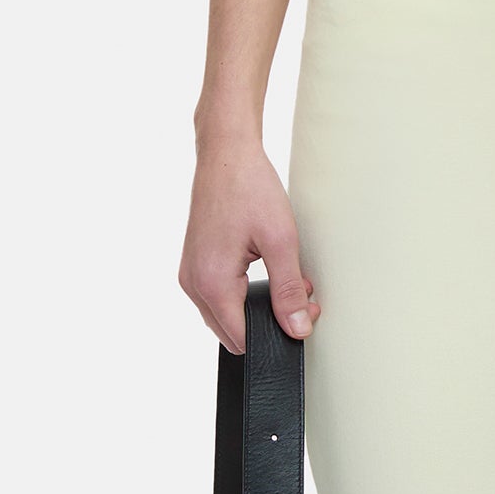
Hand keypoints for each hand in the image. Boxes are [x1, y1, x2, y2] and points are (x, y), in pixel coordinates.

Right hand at [178, 136, 320, 352]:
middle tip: (300, 296)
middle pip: (233, 333)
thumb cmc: (250, 189)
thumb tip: (298, 329)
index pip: (243, 338)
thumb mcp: (280, 241)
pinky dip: (244, 295)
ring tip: (287, 279)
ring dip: (257, 308)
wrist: (226, 155)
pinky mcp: (194, 266)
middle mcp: (193, 285)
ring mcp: (190, 276)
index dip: (278, 333)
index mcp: (212, 283)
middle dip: (268, 322)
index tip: (305, 311)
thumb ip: (289, 291)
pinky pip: (219, 298)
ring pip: (225, 318)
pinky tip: (266, 273)